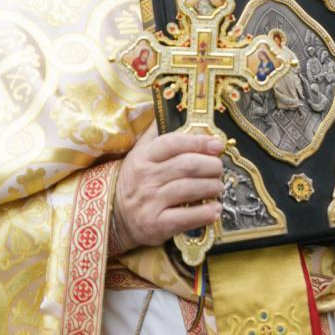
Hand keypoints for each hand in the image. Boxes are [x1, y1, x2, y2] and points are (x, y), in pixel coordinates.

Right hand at [111, 124, 224, 254]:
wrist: (115, 217)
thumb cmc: (136, 181)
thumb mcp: (139, 153)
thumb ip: (157, 133)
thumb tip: (174, 109)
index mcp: (143, 157)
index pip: (174, 143)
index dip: (198, 141)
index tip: (217, 145)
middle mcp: (146, 178)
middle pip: (187, 165)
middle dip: (211, 166)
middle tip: (219, 169)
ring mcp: (150, 202)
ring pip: (190, 189)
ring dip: (212, 187)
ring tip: (218, 187)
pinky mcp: (155, 224)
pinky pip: (186, 217)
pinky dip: (205, 213)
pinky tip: (215, 209)